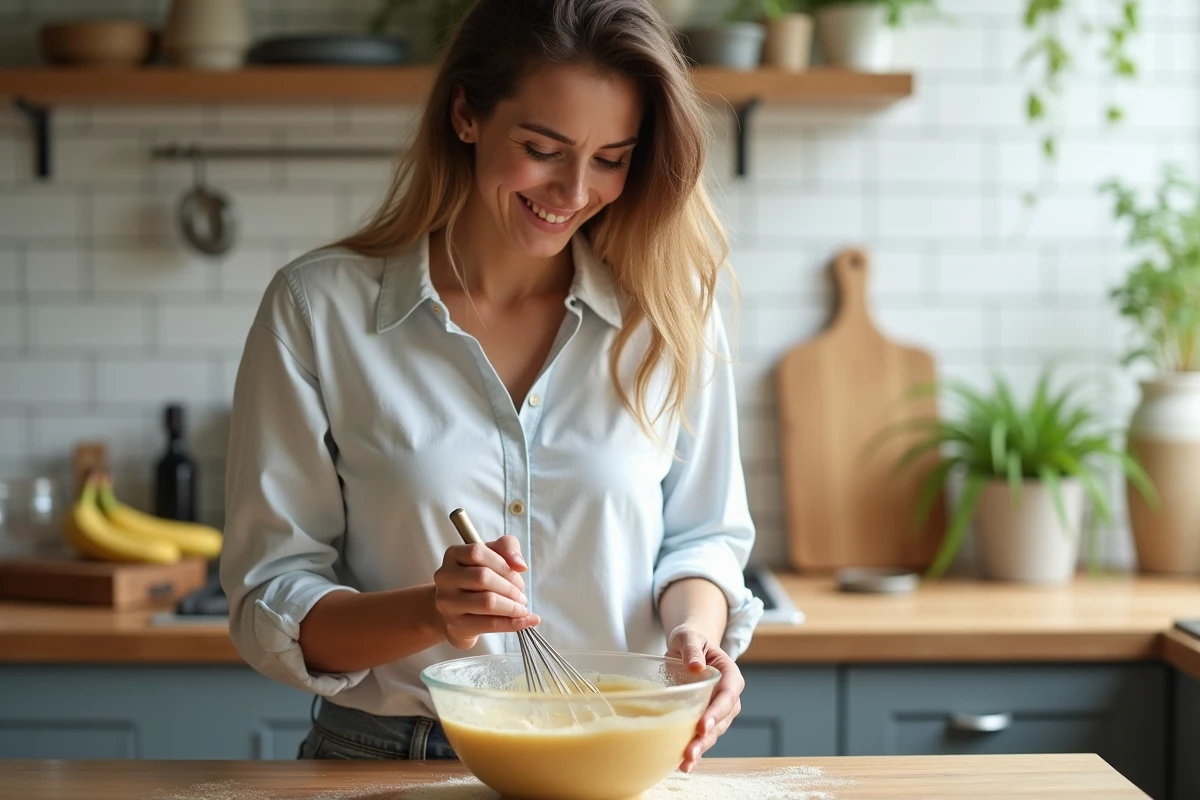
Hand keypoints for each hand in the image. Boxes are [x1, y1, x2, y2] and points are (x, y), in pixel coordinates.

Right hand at [433, 535, 539, 648]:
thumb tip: (520, 565)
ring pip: (487, 602)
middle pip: (483, 577)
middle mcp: (445, 578)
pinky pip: (489, 624)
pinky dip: (513, 623)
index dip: (503, 563)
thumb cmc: (477, 579)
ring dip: (513, 606)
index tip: (519, 574)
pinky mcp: (455, 626)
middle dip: (510, 587)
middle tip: (522, 596)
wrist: (456, 611)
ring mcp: (447, 603)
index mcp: (453, 555)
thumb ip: (507, 548)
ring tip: (522, 608)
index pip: (477, 553)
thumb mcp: (492, 555)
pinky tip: (526, 621)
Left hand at [666, 625, 743, 773]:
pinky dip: (694, 751)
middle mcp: (728, 696)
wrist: (687, 650)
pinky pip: (702, 737)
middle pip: (722, 720)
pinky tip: (682, 765)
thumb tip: (695, 666)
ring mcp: (718, 710)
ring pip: (713, 733)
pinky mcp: (705, 719)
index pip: (728, 695)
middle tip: (691, 751)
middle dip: (707, 737)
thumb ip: (692, 648)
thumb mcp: (689, 637)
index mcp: (730, 674)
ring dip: (701, 749)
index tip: (703, 724)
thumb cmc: (690, 641)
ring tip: (685, 763)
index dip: (717, 711)